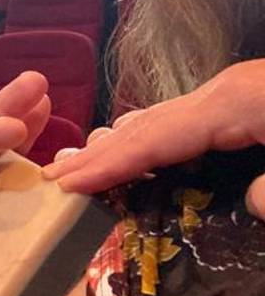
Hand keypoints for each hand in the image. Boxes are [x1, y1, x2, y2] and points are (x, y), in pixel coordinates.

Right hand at [44, 59, 264, 216]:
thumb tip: (252, 202)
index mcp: (231, 104)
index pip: (154, 139)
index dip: (107, 164)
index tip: (64, 185)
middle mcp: (220, 93)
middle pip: (144, 125)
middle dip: (96, 152)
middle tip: (51, 175)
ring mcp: (230, 93)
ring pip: (159, 118)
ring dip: (116, 142)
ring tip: (79, 163)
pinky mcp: (242, 100)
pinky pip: (180, 120)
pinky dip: (147, 137)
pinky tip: (137, 149)